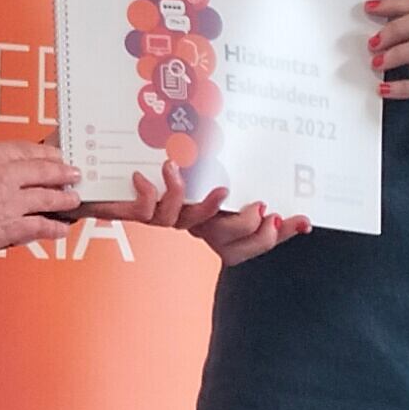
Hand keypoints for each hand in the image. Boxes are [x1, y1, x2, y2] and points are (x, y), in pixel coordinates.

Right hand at [0, 140, 83, 256]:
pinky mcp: (13, 225)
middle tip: (71, 173)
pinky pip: (41, 226)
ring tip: (72, 199)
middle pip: (43, 170)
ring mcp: (12, 200)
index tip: (52, 155)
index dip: (44, 153)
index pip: (26, 149)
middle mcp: (6, 174)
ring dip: (63, 198)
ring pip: (48, 197)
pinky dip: (53, 228)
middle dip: (61, 172)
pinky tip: (60, 228)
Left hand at [120, 165, 306, 263]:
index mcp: (214, 220)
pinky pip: (148, 211)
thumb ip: (246, 174)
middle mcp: (194, 224)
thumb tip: (284, 175)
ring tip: (220, 189)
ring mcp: (168, 219)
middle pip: (226, 242)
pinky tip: (154, 173)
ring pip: (187, 223)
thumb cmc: (167, 174)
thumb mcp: (212, 166)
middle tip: (260, 206)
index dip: (273, 237)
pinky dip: (151, 193)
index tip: (300, 220)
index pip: (250, 243)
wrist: (108, 181)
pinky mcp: (141, 211)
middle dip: (246, 227)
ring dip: (200, 205)